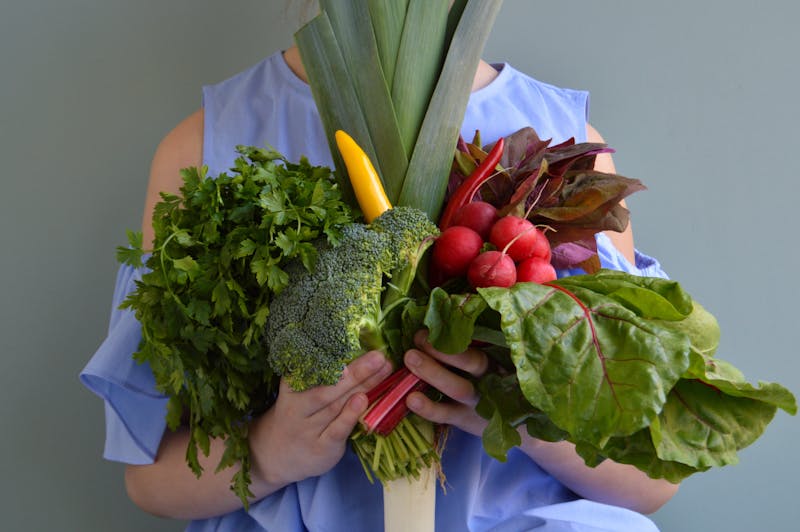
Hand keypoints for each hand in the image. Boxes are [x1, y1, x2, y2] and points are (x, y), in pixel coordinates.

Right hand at [249, 351, 392, 487]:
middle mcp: (298, 407)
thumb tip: (358, 348)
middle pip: (329, 386)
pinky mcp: (320, 448)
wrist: (273, 456)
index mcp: (292, 387)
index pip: (312, 367)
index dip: (332, 354)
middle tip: (378, 355)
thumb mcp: (297, 392)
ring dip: (361, 386)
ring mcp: (308, 429)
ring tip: (381, 370)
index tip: (351, 338)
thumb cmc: (296, 416)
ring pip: (336, 405)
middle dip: (356, 370)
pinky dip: (350, 416)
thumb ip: (319, 374)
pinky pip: (336, 430)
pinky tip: (363, 401)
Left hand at [403, 330, 489, 436]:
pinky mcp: (465, 420)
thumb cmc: (488, 381)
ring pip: (459, 388)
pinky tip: (411, 399)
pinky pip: (446, 414)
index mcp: (495, 359)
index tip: (434, 325)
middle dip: (445, 349)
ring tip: (410, 358)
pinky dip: (428, 408)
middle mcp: (490, 378)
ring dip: (434, 372)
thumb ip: (470, 346)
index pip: (482, 342)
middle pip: (474, 362)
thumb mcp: (489, 363)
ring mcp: (478, 402)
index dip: (459, 334)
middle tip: (419, 337)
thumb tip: (436, 322)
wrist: (508, 422)